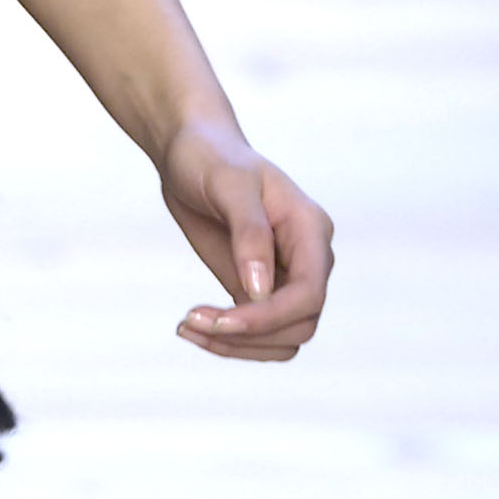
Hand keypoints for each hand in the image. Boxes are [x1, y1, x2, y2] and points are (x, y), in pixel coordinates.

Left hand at [158, 117, 333, 360]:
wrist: (190, 152)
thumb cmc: (211, 157)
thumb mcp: (229, 184)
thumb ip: (250, 234)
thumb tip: (261, 291)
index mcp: (311, 230)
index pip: (310, 294)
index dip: (270, 317)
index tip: (219, 321)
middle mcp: (307, 259)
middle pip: (300, 325)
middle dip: (249, 334)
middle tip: (191, 321)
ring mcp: (286, 277)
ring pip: (283, 339)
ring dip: (237, 346)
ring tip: (187, 327)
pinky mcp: (259, 290)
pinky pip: (258, 334)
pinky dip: (228, 341)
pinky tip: (191, 327)